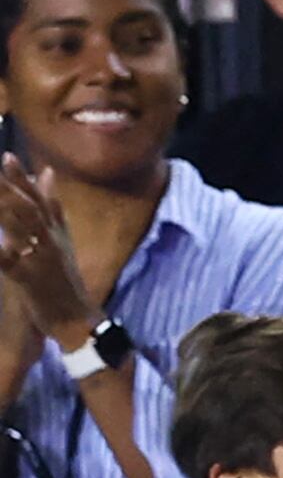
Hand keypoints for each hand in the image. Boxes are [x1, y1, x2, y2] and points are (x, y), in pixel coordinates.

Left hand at [0, 155, 93, 337]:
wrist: (79, 321)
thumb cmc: (63, 282)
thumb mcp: (60, 240)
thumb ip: (52, 207)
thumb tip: (46, 173)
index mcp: (56, 233)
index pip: (41, 200)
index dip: (24, 179)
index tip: (7, 156)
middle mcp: (50, 242)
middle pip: (30, 208)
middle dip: (12, 187)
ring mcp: (41, 260)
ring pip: (21, 229)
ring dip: (5, 210)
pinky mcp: (30, 281)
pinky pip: (10, 263)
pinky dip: (1, 253)